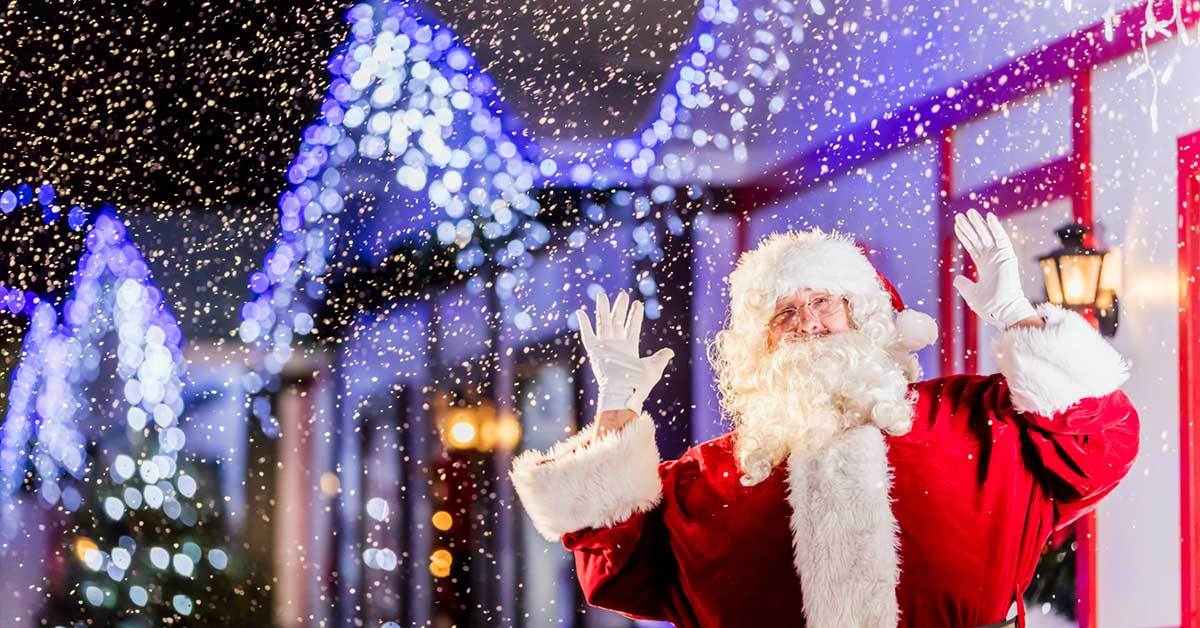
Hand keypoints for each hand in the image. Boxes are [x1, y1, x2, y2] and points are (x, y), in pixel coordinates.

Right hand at [576, 291, 674, 414]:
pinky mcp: (595, 352)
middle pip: (617, 321)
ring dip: (603, 308)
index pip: (632, 327)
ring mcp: (605, 347)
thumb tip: (671, 351)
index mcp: (630, 348)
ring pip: (603, 323)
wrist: (624, 394)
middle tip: (623, 294)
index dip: (635, 315)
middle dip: (620, 307)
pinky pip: (587, 336)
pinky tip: (580, 312)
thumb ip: (661, 358)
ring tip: (602, 294)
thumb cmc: (639, 385)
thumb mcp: (654, 368)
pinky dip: (584, 324)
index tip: (638, 303)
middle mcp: (617, 345)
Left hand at [952, 209, 1037, 329]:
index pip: (973, 247)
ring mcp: (1000, 257)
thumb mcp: (971, 294)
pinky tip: (988, 216)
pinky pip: (1001, 238)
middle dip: (969, 227)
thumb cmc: (989, 306)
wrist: (1003, 311)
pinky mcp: (1007, 256)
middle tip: (960, 215)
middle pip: (979, 238)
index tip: (958, 226)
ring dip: (979, 224)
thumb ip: (964, 285)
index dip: (965, 236)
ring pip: (987, 236)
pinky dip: (995, 227)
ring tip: (969, 212)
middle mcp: (992, 259)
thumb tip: (956, 278)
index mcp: (985, 266)